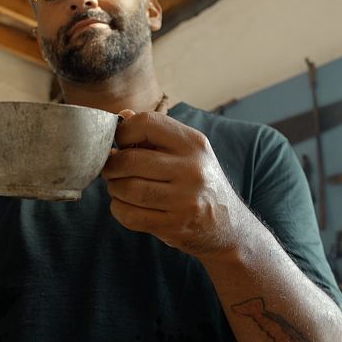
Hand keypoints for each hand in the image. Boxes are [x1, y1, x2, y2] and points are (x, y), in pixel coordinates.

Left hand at [102, 110, 246, 257]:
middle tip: (111, 170)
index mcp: (194, 143)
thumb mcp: (188, 152)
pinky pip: (130, 215)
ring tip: (119, 187)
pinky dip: (119, 209)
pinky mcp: (175, 225)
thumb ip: (155, 133)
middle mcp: (192, 169)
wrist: (229, 225)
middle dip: (111, 166)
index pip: (146, 123)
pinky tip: (125, 206)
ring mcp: (185, 200)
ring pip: (127, 189)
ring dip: (114, 188)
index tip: (120, 144)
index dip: (123, 132)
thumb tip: (123, 116)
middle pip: (130, 160)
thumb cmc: (200, 182)